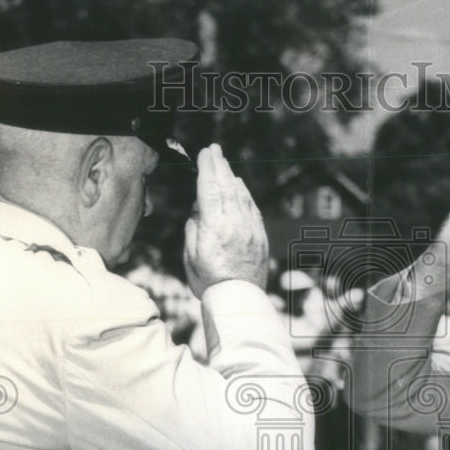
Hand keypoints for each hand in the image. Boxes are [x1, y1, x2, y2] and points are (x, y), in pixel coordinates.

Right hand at [183, 144, 267, 295]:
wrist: (239, 300)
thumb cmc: (208, 281)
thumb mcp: (189, 255)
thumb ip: (193, 227)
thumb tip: (198, 209)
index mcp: (215, 226)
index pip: (209, 188)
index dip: (207, 168)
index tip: (204, 153)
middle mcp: (235, 222)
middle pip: (226, 186)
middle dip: (219, 165)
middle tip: (214, 149)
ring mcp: (251, 228)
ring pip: (241, 195)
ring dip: (231, 176)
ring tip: (224, 164)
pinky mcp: (260, 236)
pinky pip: (252, 207)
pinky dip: (245, 193)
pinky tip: (240, 186)